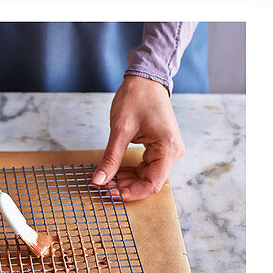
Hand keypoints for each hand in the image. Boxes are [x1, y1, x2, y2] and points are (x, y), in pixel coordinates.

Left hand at [93, 76, 184, 200]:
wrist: (146, 78)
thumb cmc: (137, 96)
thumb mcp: (120, 129)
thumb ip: (111, 158)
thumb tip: (99, 181)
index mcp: (168, 148)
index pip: (152, 183)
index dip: (132, 193)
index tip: (111, 194)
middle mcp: (173, 152)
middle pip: (150, 182)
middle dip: (128, 187)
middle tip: (104, 187)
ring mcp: (168, 151)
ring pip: (148, 177)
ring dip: (128, 181)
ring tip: (108, 180)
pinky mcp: (161, 148)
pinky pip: (147, 167)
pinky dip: (132, 172)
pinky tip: (116, 172)